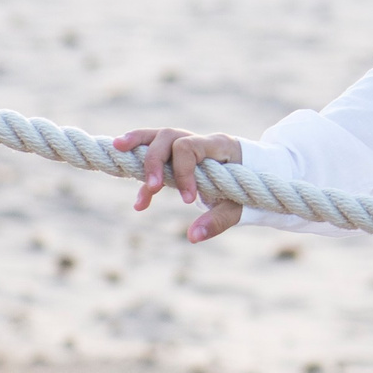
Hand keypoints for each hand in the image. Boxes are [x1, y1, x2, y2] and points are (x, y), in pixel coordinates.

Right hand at [111, 127, 245, 241]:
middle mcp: (199, 139)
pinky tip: (122, 162)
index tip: (187, 200)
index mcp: (219, 146)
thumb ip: (218, 220)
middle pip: (169, 136)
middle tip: (153, 189)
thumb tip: (193, 236)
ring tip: (117, 148)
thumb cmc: (246, 189)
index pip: (190, 148)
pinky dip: (137, 155)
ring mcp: (186, 142)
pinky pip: (153, 149)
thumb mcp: (238, 207)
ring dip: (137, 143)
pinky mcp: (175, 153)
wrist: (254, 174)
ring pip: (158, 135)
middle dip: (156, 161)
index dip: (183, 171)